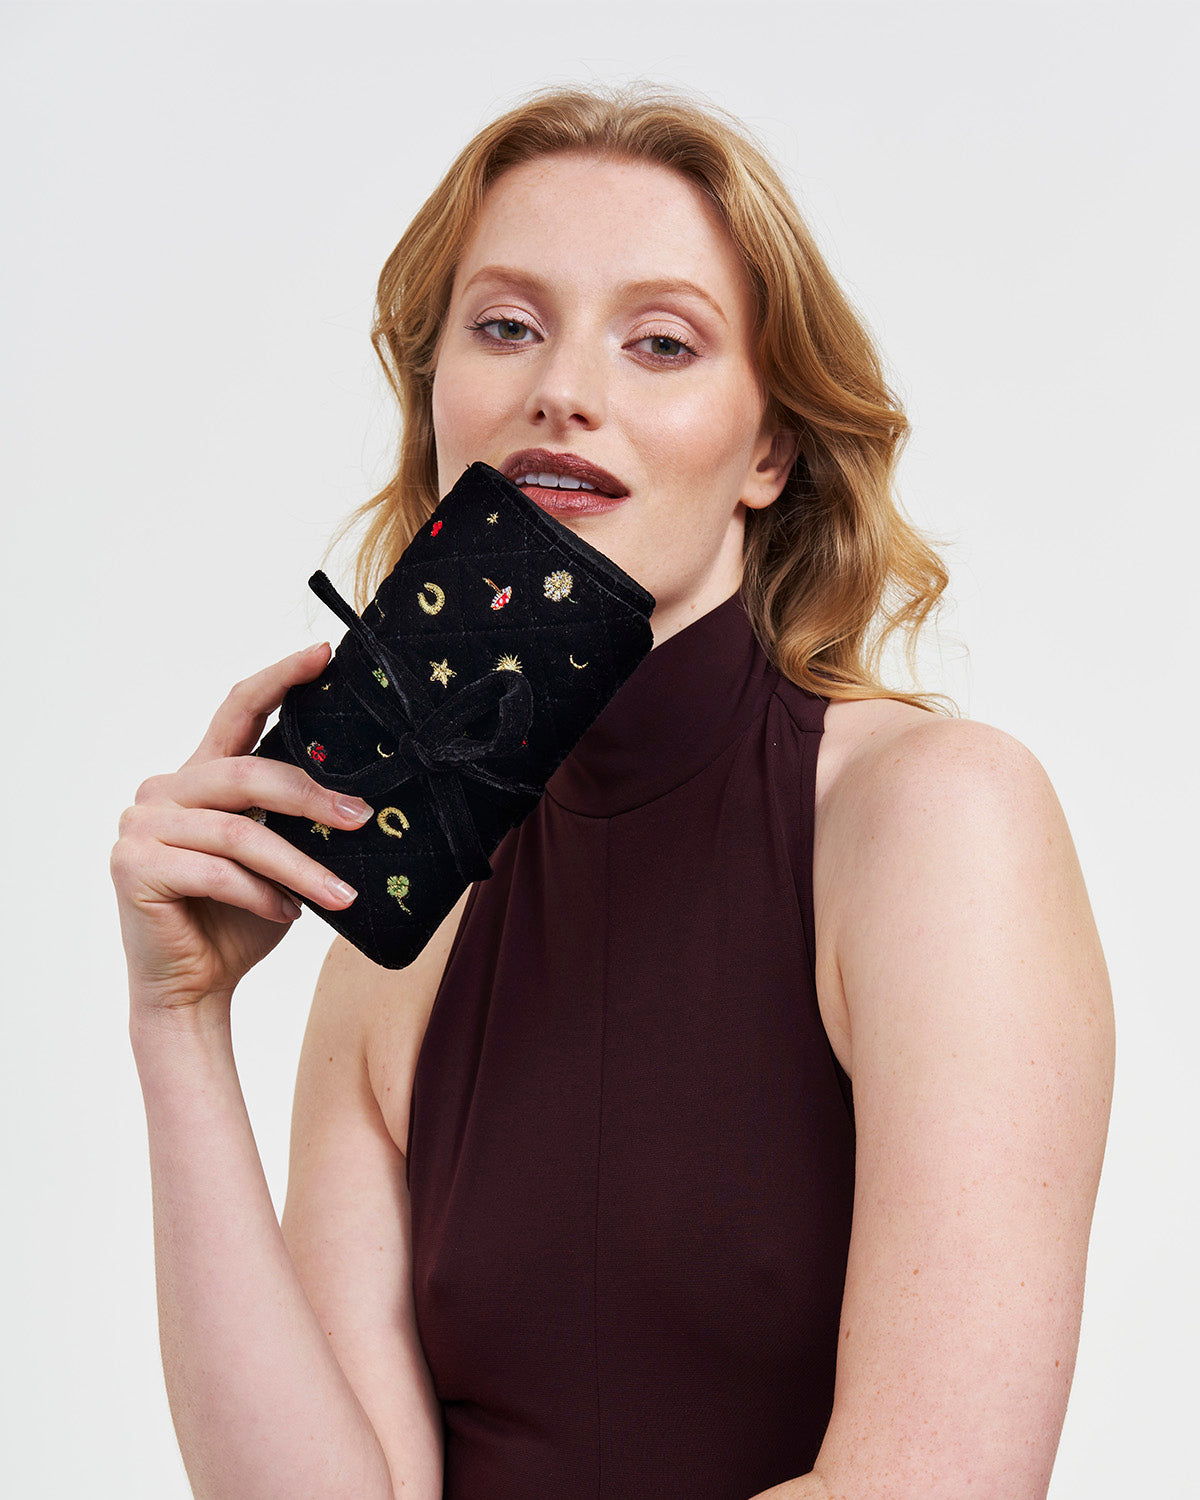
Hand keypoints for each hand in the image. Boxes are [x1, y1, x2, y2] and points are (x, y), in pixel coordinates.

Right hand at [110, 642, 374, 1027]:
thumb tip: (364, 794)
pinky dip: (259, 895)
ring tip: (340, 895)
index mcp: (199, 775)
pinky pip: (214, 871)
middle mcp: (164, 790)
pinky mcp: (134, 866)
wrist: (195, 989)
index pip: (238, 708)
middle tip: (362, 818)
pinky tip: (286, 914)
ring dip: (299, 866)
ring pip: (239, 832)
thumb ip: (294, 817)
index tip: (324, 653)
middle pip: (246, 772)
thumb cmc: (240, 918)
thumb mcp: (278, 857)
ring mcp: (141, 826)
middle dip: (312, 796)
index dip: (281, 677)